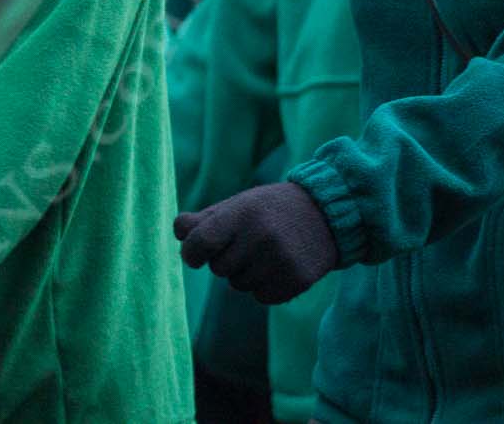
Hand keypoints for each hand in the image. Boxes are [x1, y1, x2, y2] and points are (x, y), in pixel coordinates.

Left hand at [174, 181, 338, 305]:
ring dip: (243, 274)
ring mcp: (280, 261)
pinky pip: (260, 297)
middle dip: (223, 259)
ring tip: (263, 253)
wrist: (325, 215)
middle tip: (243, 244)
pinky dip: (263, 287)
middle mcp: (261, 237)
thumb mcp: (237, 205)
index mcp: (242, 214)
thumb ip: (204, 219)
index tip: (193, 255)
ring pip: (237, 285)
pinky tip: (277, 267)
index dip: (191, 252)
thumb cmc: (270, 209)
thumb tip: (178, 232)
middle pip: (218, 268)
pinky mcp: (297, 281)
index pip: (201, 242)